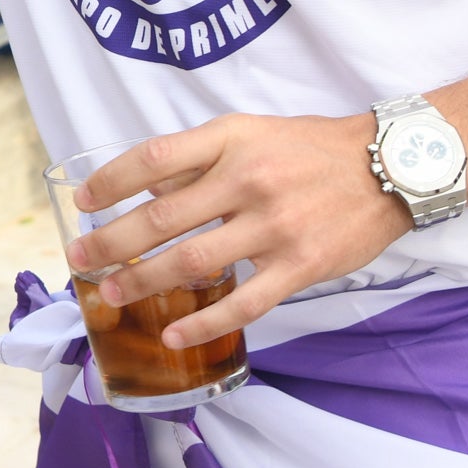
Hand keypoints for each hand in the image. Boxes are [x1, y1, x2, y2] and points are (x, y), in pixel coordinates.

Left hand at [62, 114, 411, 348]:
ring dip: (143, 281)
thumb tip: (142, 188)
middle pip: (162, 217)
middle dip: (111, 242)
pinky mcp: (299, 266)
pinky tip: (173, 334)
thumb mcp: (250, 133)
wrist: (388, 167)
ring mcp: (274, 226)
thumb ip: (198, 158)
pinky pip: (243, 302)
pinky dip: (203, 322)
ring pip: (192, 262)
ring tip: (111, 294)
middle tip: (79, 260)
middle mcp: (248, 180)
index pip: (154, 157)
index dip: (111, 181)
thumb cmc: (310, 150)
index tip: (83, 202)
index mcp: (232, 140)